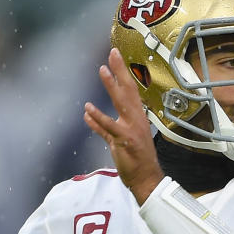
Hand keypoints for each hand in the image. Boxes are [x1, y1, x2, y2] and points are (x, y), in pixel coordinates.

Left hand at [84, 48, 163, 204]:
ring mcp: (131, 130)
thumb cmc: (135, 160)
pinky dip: (98, 118)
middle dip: (120, 71)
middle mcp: (136, 120)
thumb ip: (103, 128)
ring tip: (102, 71)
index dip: (122, 73)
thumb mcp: (121, 139)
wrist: (146, 179)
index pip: (130, 90)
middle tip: (113, 54)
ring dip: (111, 87)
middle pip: (128, 91)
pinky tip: (88, 109)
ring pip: (121, 103)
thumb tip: (88, 116)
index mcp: (138, 117)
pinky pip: (109, 128)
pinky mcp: (124, 141)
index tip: (115, 56)